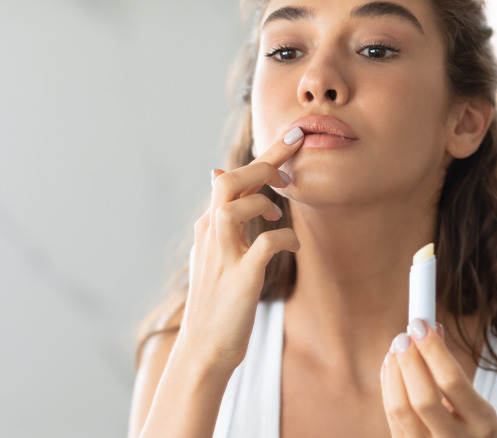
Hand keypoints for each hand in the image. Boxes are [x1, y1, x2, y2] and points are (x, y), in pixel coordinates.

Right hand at [176, 127, 304, 371]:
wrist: (203, 349)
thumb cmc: (216, 302)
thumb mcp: (215, 252)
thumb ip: (222, 216)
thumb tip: (218, 175)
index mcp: (208, 228)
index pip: (231, 180)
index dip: (264, 156)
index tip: (293, 137)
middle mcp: (210, 236)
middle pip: (229, 183)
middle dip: (264, 164)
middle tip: (291, 168)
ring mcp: (223, 256)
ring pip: (234, 206)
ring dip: (264, 201)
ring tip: (280, 212)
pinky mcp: (240, 277)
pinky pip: (265, 244)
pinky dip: (285, 238)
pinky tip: (293, 246)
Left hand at [380, 319, 496, 437]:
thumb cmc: (472, 428)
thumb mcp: (475, 403)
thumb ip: (452, 369)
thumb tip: (430, 327)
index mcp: (481, 423)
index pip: (452, 381)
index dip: (432, 349)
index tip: (420, 325)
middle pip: (423, 399)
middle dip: (409, 362)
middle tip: (403, 337)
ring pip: (400, 409)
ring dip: (393, 372)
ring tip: (395, 349)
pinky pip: (391, 417)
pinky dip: (388, 386)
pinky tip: (390, 367)